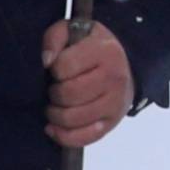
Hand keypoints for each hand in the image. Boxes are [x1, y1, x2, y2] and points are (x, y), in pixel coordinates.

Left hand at [42, 20, 135, 147]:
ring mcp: (116, 103)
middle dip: (53, 93)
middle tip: (54, 88)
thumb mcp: (73, 31)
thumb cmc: (90, 48)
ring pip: (73, 118)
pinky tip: (54, 127)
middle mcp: (114, 78)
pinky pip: (84, 138)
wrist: (123, 64)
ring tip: (54, 106)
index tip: (56, 68)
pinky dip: (64, 136)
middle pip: (68, 94)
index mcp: (105, 52)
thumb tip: (46, 61)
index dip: (53, 69)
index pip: (64, 66)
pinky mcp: (112, 123)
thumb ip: (54, 38)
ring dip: (55, 115)